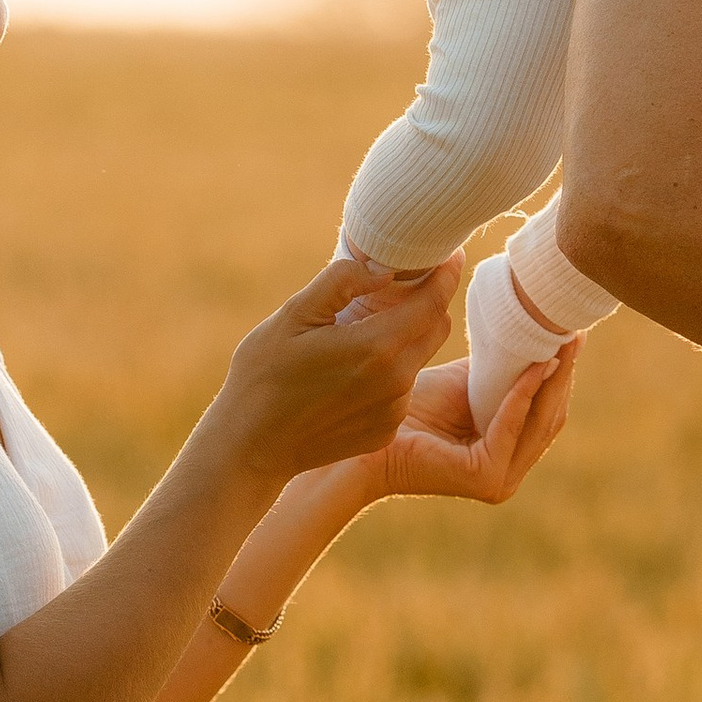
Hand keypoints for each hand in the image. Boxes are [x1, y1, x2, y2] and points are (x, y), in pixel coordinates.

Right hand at [211, 252, 462, 486]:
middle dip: (428, 302)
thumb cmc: (263, 376)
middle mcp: (396, 382)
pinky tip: (351, 370)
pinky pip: (401, 390)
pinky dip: (388, 371)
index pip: (434, 303)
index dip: (447, 275)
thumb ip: (341, 282)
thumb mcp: (294, 315)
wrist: (250, 447)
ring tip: (363, 330)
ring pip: (417, 359)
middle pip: (435, 329)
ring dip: (403, 338)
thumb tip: (383, 268)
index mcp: (376, 347)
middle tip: (401, 285)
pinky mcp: (385, 431)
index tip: (451, 255)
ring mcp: (393, 411)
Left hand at [328, 338, 578, 510]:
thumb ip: (499, 371)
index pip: (546, 412)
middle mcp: (510, 473)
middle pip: (550, 417)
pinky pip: (510, 427)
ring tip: (560, 342)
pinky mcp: (485, 479)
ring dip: (552, 380)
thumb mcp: (465, 383)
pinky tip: (532, 365)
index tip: (572, 333)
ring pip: (539, 423)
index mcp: (508, 454)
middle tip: (574, 333)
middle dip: (564, 373)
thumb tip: (534, 335)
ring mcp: (500, 481)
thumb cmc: (409, 410)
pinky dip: (522, 394)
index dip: (562, 372)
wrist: (366, 440)